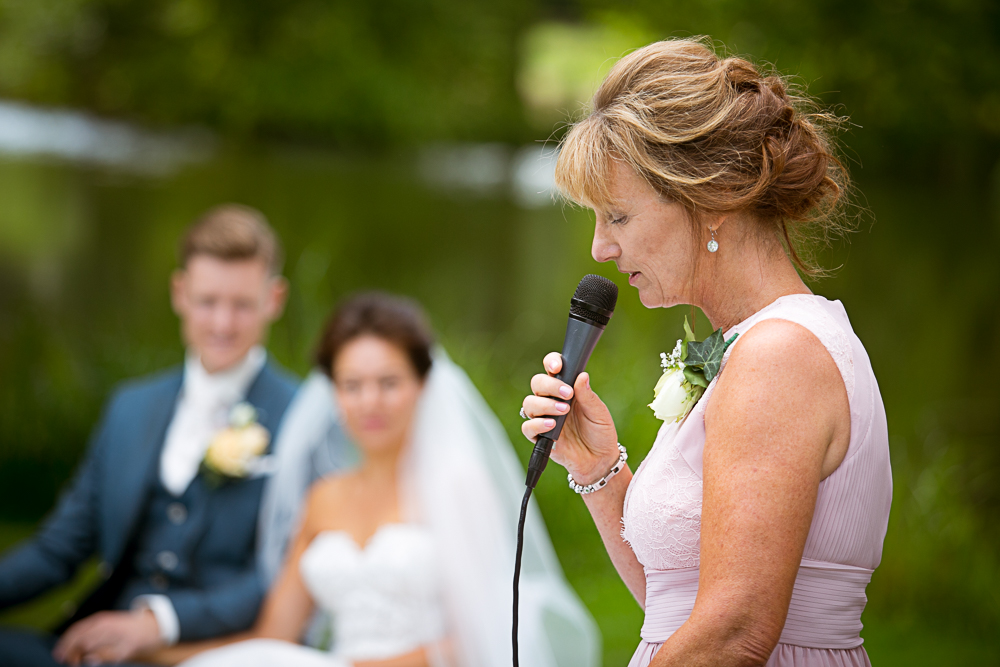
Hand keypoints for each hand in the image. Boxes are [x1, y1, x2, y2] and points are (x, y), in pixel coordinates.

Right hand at [53, 609, 162, 665]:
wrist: (150, 626)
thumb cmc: (137, 640)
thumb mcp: (125, 651)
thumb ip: (106, 655)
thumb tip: (88, 659)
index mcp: (106, 628)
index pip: (83, 640)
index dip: (73, 652)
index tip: (72, 664)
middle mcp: (101, 621)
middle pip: (77, 633)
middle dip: (66, 646)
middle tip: (62, 659)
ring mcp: (100, 619)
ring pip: (77, 629)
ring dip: (68, 641)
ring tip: (62, 655)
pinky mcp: (100, 620)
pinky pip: (82, 627)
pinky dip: (74, 636)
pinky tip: (72, 646)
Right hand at [521, 352, 618, 483]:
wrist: (599, 460)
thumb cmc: (599, 433)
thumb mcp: (599, 412)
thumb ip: (588, 395)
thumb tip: (582, 375)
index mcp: (566, 389)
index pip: (552, 369)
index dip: (551, 362)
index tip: (557, 367)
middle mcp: (551, 400)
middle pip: (537, 383)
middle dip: (549, 385)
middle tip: (567, 393)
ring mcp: (543, 417)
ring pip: (529, 403)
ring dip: (544, 404)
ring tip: (563, 410)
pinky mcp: (539, 436)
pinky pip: (528, 426)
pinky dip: (537, 424)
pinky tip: (551, 425)